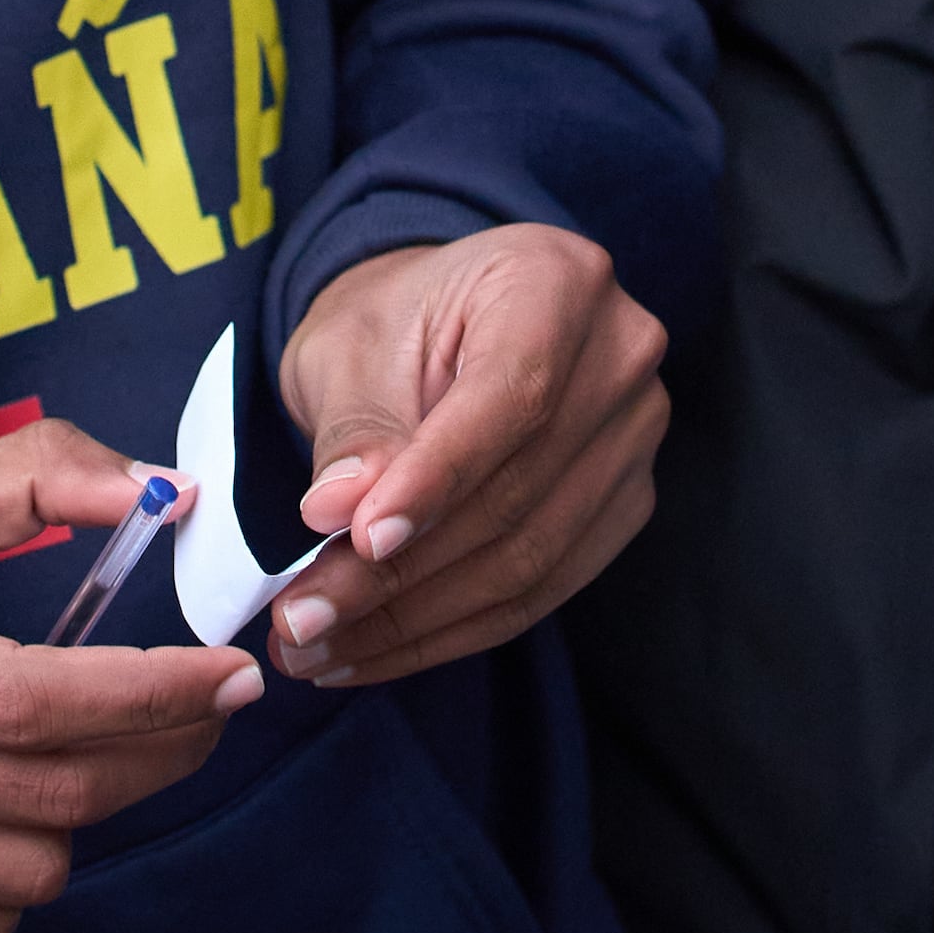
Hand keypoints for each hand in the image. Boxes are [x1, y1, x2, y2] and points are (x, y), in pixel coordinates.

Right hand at [0, 414, 258, 932]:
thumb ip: (25, 478)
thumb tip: (155, 492)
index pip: (39, 700)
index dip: (154, 695)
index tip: (227, 675)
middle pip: (52, 795)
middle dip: (158, 752)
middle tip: (199, 710)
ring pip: (26, 872)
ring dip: (82, 813)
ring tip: (77, 753)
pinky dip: (11, 870)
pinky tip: (1, 807)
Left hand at [267, 224, 668, 687]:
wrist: (438, 327)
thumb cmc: (392, 323)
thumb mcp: (351, 349)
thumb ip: (357, 430)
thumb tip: (339, 515)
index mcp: (557, 282)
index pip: (510, 399)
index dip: (435, 480)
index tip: (358, 542)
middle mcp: (620, 357)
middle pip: (517, 494)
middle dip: (398, 575)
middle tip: (300, 623)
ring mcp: (634, 437)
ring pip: (529, 560)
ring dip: (414, 621)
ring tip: (315, 650)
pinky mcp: (622, 504)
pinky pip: (540, 589)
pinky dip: (449, 628)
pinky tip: (370, 650)